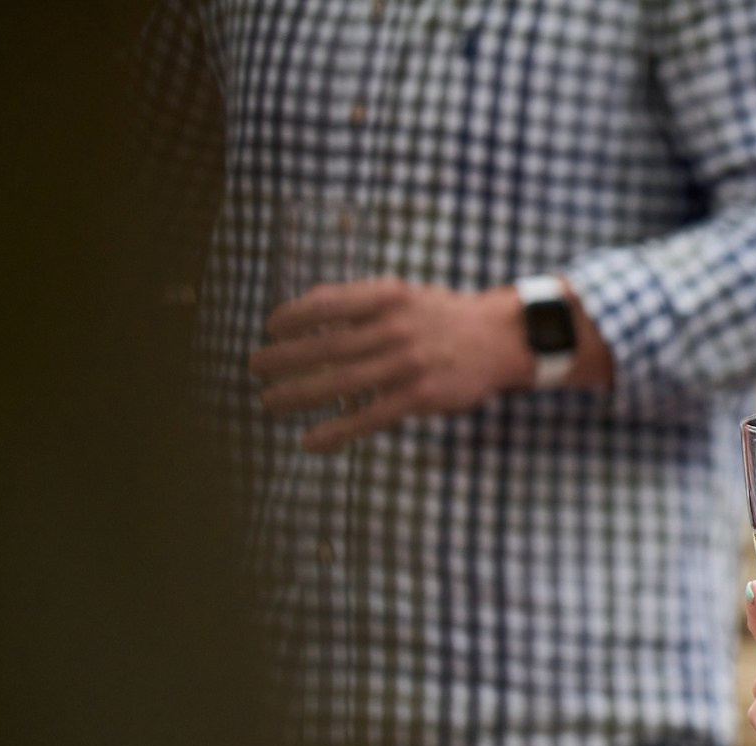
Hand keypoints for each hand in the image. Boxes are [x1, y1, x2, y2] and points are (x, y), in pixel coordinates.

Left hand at [250, 279, 531, 451]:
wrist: (501, 338)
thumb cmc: (445, 316)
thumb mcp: (404, 294)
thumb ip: (360, 300)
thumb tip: (308, 307)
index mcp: (387, 296)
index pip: (325, 303)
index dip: (292, 316)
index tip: (271, 327)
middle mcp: (394, 328)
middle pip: (324, 345)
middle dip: (282, 358)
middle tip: (254, 366)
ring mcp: (407, 364)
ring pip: (339, 382)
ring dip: (297, 393)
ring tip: (269, 401)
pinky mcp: (419, 397)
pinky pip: (368, 417)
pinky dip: (336, 431)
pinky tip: (310, 441)